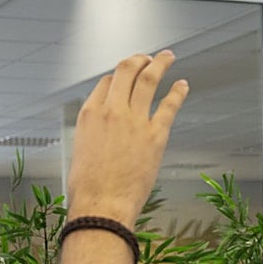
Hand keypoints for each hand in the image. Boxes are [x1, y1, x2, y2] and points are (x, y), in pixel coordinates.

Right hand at [64, 51, 187, 224]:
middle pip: (125, 72)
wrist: (101, 206)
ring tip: (167, 57)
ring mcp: (135, 120)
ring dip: (159, 64)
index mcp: (90, 115)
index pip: (105, 84)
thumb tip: (102, 132)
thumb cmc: (87, 188)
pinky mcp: (156, 135)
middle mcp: (111, 111)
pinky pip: (169, 105)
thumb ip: (93, 133)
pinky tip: (182, 85)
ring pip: (148, 80)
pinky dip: (177, 92)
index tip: (125, 78)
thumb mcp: (80, 151)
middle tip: (146, 58)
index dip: (117, 78)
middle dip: (138, 60)